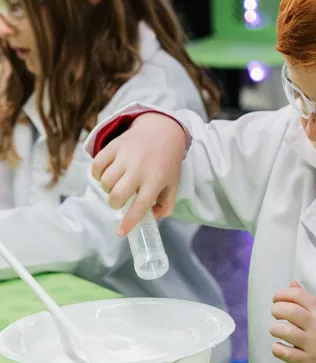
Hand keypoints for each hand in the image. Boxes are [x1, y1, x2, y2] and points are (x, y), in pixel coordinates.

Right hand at [92, 112, 185, 234]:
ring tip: (115, 185)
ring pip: (105, 182)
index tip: (120, 232)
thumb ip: (166, 206)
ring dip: (107, 189)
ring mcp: (125, 156)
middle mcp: (140, 169)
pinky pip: (97, 165)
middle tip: (120, 200)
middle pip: (117, 196)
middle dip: (114, 204)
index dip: (128, 222)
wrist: (162, 130)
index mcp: (155, 181)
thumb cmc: (166, 163)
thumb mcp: (172, 185)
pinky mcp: (114, 145)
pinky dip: (97, 174)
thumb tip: (151, 217)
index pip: (140, 207)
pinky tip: (105, 173)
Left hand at [270, 282, 315, 362]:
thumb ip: (306, 299)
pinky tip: (279, 346)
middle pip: (290, 311)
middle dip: (277, 309)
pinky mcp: (307, 361)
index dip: (282, 294)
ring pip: (284, 331)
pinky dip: (277, 348)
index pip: (298, 295)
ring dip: (275, 329)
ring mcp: (312, 345)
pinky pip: (284, 353)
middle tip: (276, 313)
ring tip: (277, 330)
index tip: (276, 299)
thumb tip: (292, 285)